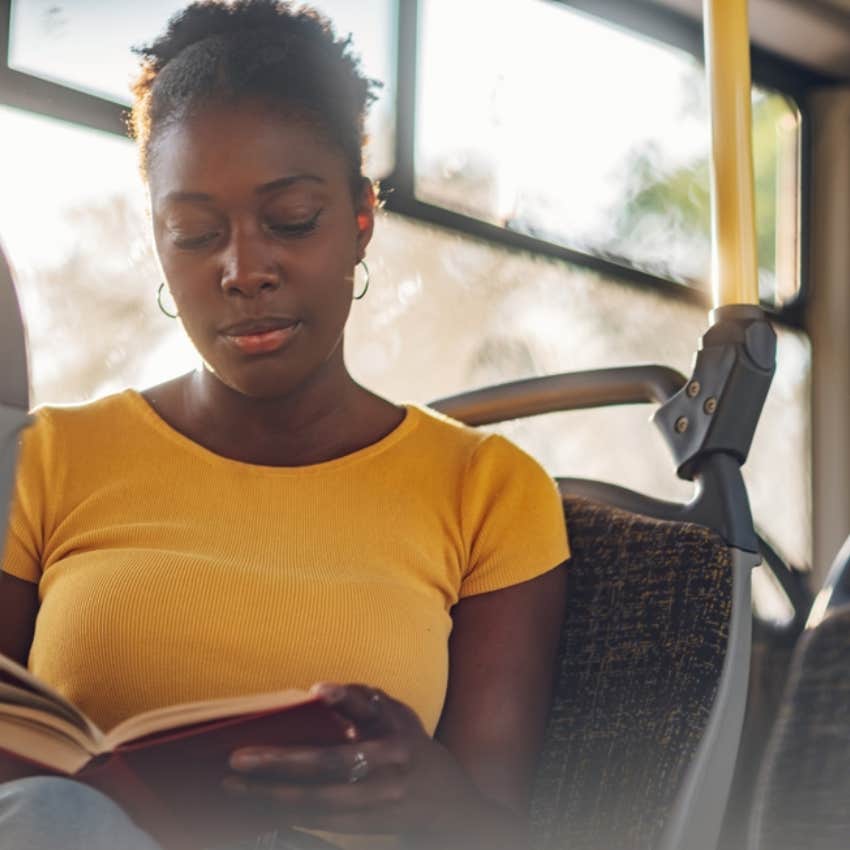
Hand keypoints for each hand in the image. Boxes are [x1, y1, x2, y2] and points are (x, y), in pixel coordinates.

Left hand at [223, 683, 504, 841]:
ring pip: (321, 802)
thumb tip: (317, 694)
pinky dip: (289, 816)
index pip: (370, 708)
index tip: (317, 691)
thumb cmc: (413, 749)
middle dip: (282, 763)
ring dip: (274, 797)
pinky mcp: (372, 827)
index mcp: (396, 728)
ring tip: (236, 788)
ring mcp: (382, 800)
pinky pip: (323, 824)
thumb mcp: (400, 717)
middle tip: (238, 760)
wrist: (452, 806)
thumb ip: (365, 702)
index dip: (345, 698)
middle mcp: (391, 764)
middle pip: (332, 766)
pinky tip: (260, 808)